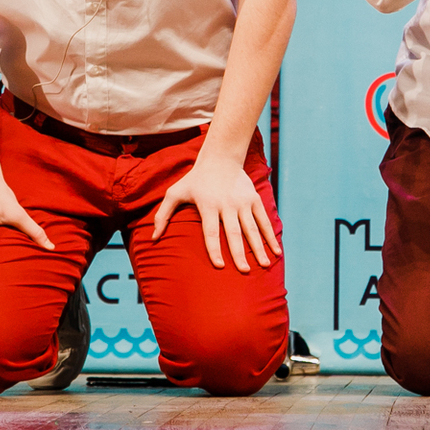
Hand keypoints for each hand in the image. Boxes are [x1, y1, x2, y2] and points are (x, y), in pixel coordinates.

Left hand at [151, 152, 281, 272]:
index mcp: (208, 204)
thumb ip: (163, 214)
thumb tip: (153, 238)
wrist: (220, 158)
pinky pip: (263, 220)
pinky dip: (270, 236)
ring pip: (251, 228)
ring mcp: (242, 202)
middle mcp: (227, 204)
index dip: (214, 249)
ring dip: (258, 247)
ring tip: (264, 265)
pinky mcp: (254, 199)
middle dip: (239, 253)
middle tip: (244, 271)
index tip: (219, 266)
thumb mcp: (175, 192)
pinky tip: (276, 251)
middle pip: (234, 233)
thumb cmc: (195, 180)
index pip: (210, 231)